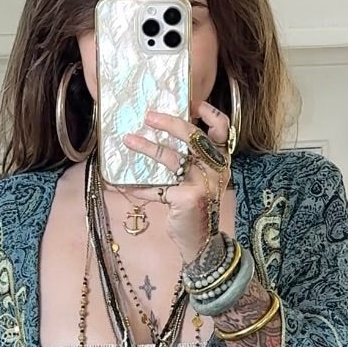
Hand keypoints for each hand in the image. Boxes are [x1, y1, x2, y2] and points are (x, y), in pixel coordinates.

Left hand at [122, 98, 231, 264]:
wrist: (201, 242)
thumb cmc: (198, 207)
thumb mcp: (202, 180)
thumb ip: (191, 160)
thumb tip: (161, 135)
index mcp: (220, 160)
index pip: (223, 130)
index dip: (210, 114)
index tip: (192, 104)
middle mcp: (216, 169)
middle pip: (193, 137)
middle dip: (169, 123)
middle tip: (148, 116)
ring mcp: (203, 183)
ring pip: (172, 158)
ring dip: (147, 148)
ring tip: (128, 140)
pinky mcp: (188, 198)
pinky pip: (158, 188)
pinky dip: (140, 187)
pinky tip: (124, 186)